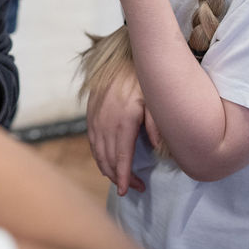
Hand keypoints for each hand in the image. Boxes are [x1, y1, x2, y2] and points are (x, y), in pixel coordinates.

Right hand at [85, 68, 152, 195]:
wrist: (122, 57)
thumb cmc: (142, 79)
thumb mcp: (155, 100)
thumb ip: (156, 124)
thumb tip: (157, 148)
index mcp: (122, 121)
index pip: (121, 157)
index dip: (124, 177)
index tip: (127, 191)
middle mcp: (105, 122)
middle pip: (107, 158)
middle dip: (118, 177)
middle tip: (132, 188)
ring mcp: (95, 117)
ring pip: (97, 151)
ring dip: (106, 168)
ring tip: (120, 179)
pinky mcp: (90, 113)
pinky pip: (91, 140)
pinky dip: (98, 155)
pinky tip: (106, 161)